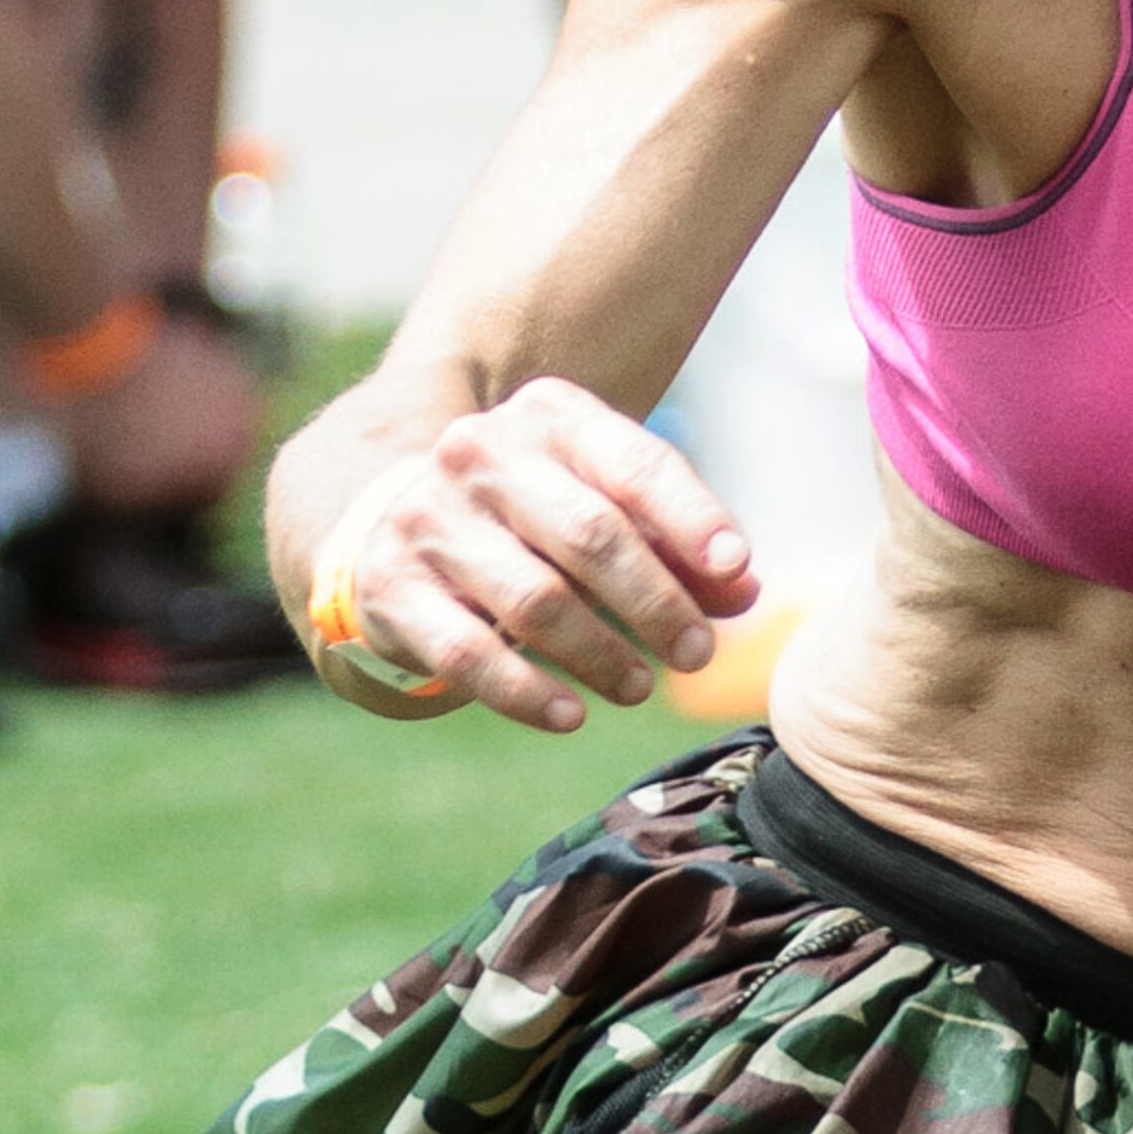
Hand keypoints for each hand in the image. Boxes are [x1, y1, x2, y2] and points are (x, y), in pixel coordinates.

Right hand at [293, 383, 760, 727]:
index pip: (633, 463)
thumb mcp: (602, 506)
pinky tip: (569, 715)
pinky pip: (469, 652)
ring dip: (599, 654)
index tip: (735, 571)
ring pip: (534, 600)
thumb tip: (743, 589)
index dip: (691, 519)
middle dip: (655, 602)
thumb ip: (674, 543)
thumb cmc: (531, 518)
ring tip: (639, 688)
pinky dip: (526, 693)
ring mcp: (428, 517)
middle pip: (588, 534)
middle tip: (697, 654)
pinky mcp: (390, 584)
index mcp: (548, 418)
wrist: (394, 521)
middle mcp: (480, 453)